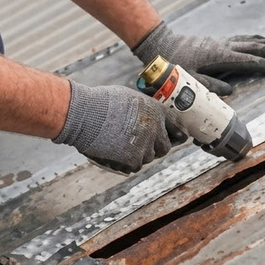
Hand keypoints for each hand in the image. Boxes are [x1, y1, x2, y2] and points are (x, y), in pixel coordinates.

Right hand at [53, 81, 186, 173]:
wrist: (85, 114)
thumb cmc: (101, 103)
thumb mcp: (130, 99)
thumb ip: (144, 111)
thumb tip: (146, 120)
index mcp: (156, 111)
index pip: (177, 127)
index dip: (178, 135)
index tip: (179, 139)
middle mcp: (155, 129)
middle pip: (165, 147)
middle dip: (156, 147)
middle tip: (142, 145)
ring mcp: (145, 146)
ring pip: (148, 158)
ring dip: (138, 154)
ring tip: (121, 144)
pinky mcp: (133, 160)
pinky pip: (135, 166)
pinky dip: (126, 162)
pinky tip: (114, 152)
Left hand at [132, 21, 264, 95]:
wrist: (160, 46)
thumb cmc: (173, 67)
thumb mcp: (187, 81)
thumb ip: (208, 86)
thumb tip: (230, 91)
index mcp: (219, 57)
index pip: (248, 61)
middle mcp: (223, 46)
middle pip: (254, 47)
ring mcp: (220, 42)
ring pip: (249, 40)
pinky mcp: (217, 41)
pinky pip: (241, 39)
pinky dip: (255, 40)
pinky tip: (260, 42)